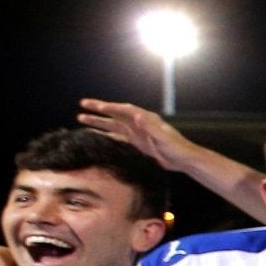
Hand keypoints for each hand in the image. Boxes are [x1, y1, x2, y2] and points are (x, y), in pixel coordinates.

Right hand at [78, 98, 194, 168]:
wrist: (184, 159)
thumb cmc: (177, 147)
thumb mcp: (164, 138)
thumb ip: (150, 127)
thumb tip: (137, 115)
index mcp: (146, 118)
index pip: (124, 110)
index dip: (110, 107)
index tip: (96, 106)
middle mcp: (139, 123)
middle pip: (115, 114)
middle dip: (98, 109)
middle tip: (81, 105)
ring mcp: (136, 133)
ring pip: (113, 125)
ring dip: (98, 122)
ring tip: (80, 118)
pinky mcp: (136, 143)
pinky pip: (117, 136)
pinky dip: (105, 134)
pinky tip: (95, 134)